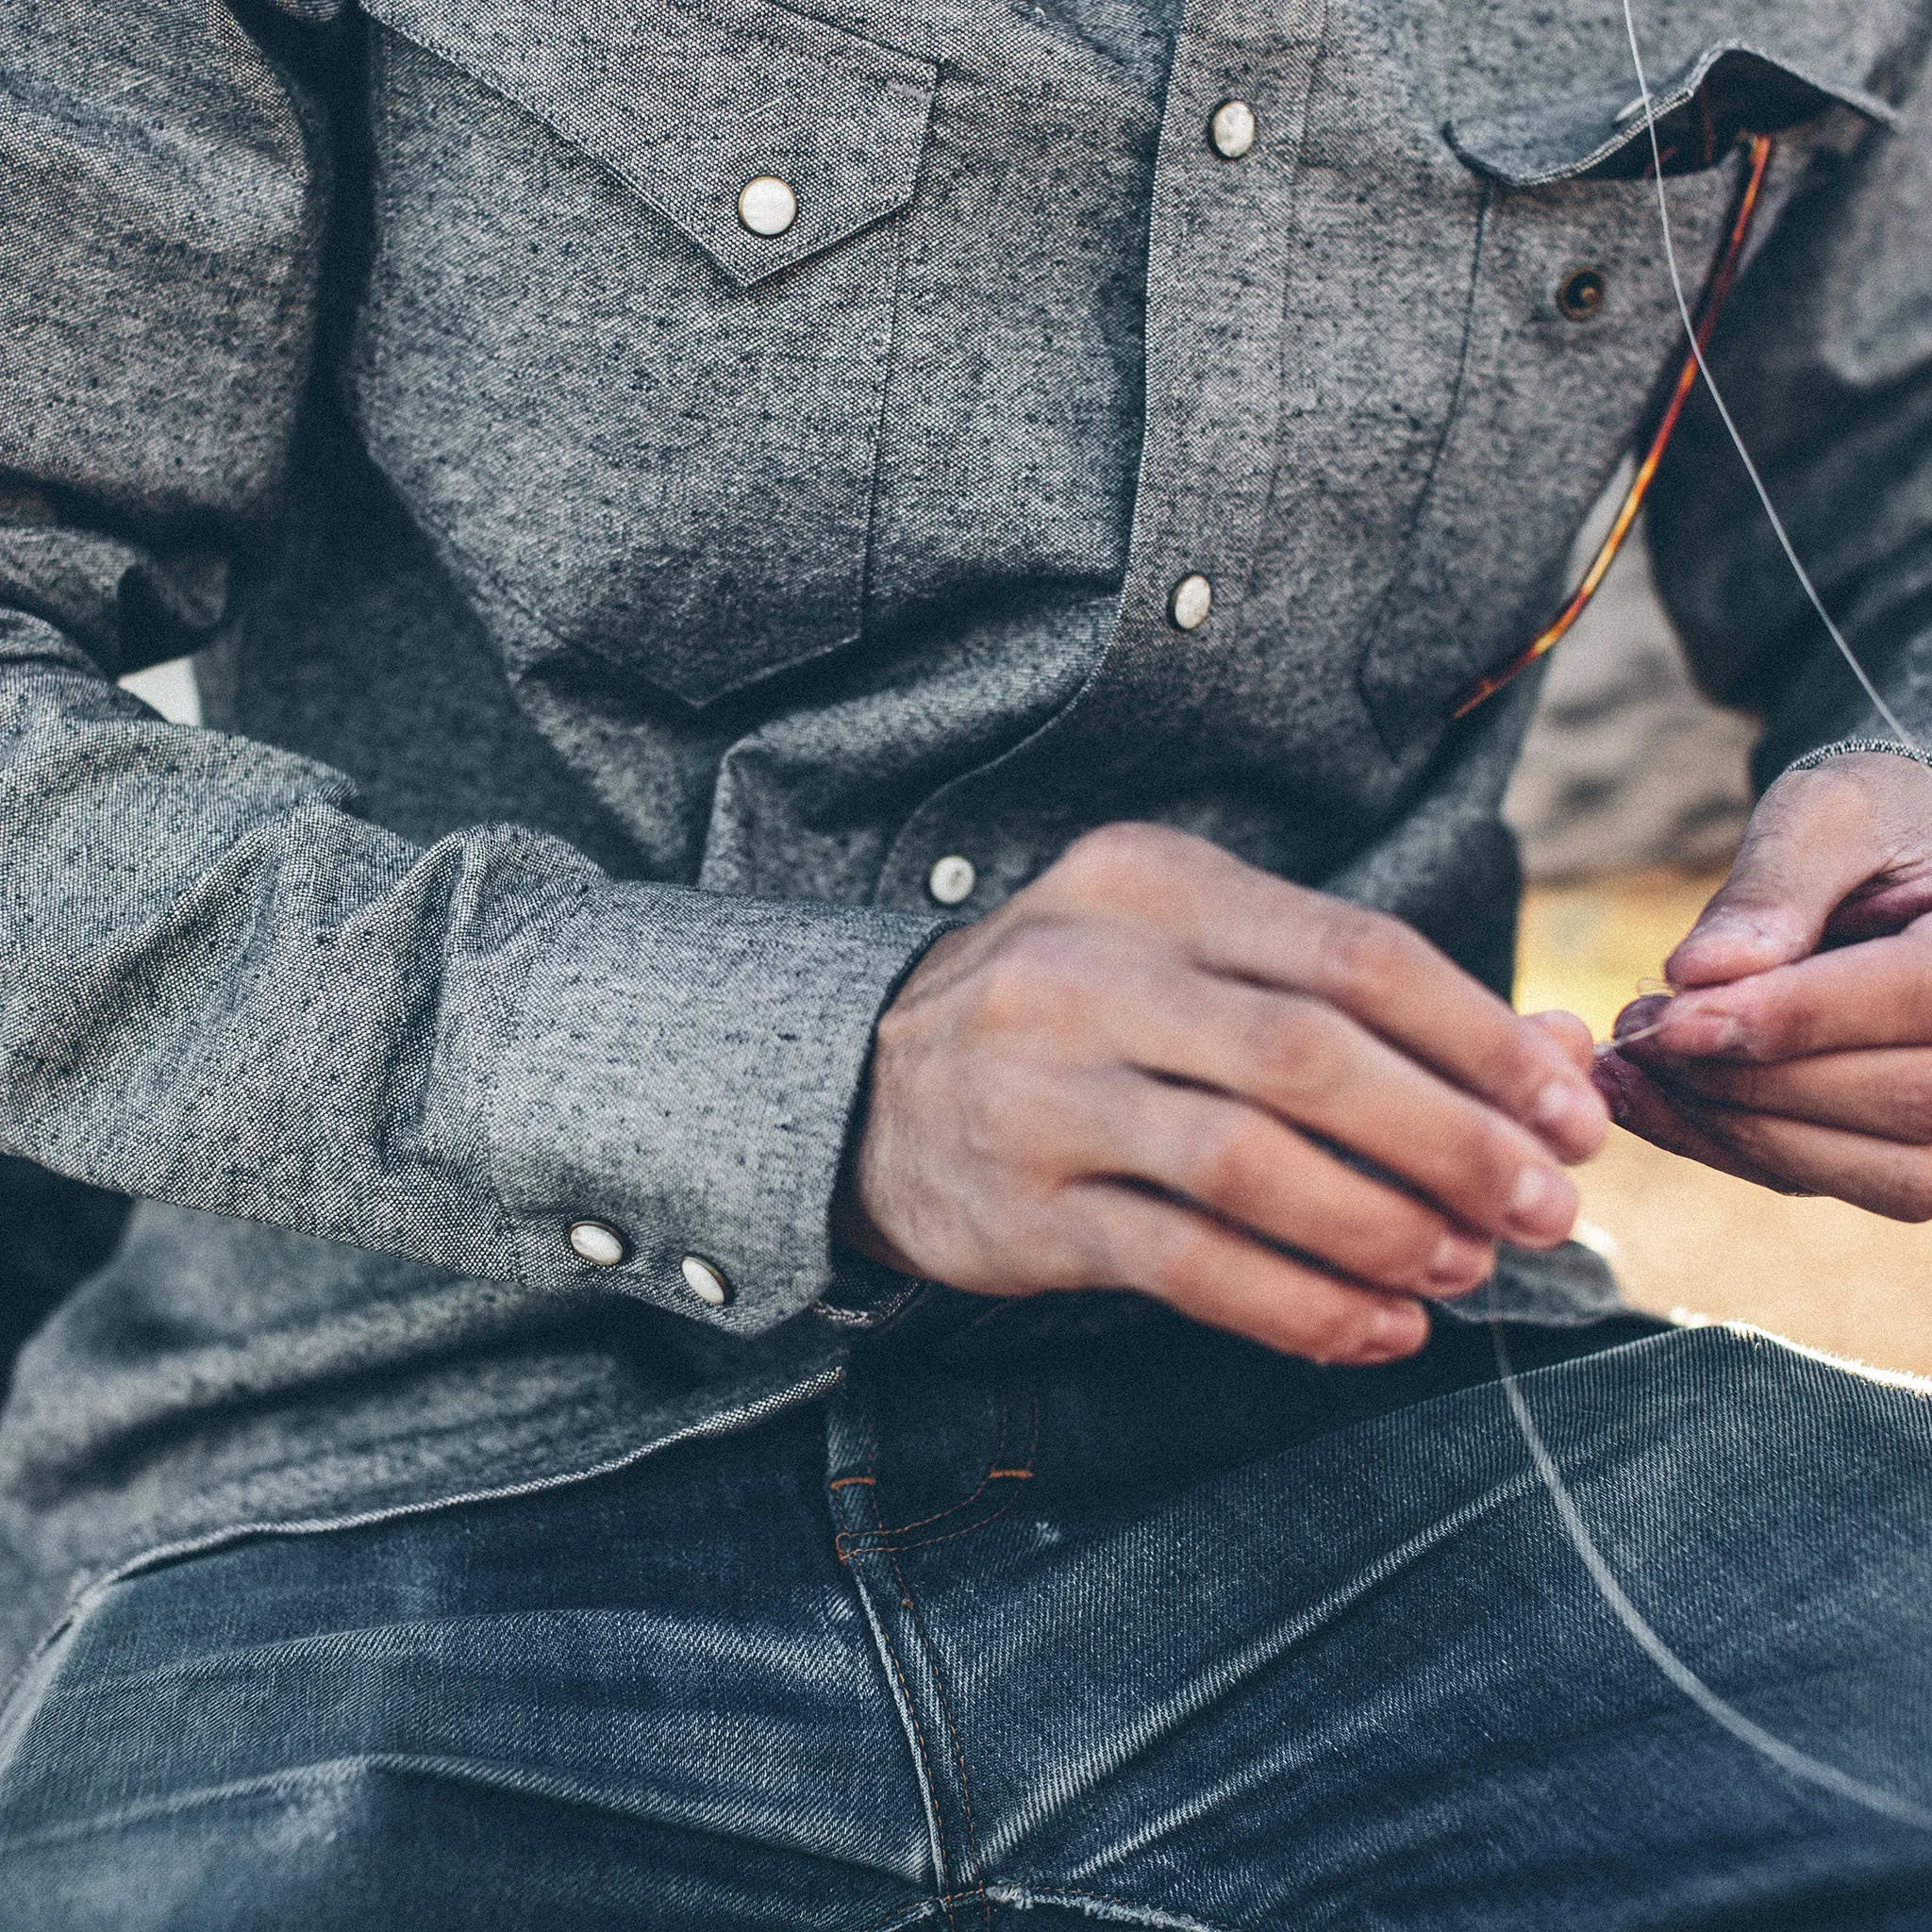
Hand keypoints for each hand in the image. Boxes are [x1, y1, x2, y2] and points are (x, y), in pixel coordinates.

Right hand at [836, 823, 1605, 1364]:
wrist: (869, 1085)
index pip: (1351, 951)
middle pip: (1310, 1056)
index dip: (1481, 1038)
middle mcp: (1087, 970)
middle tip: (1547, 1206)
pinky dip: (1300, 1306)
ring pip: (1248, 1164)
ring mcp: (1042, 1090)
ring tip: (1468, 1267)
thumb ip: (1361, 998)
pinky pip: (1185, 1264)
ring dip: (1383, 1226)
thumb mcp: (1195, 958)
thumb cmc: (1081, 1013)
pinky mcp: (1019, 1208)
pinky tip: (1379, 1329)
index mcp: (1150, 882)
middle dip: (1453, 1139)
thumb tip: (1559, 1055)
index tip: (1571, 1112)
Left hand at [1599, 752, 1931, 1217]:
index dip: (1793, 1019)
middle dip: (1749, 1076)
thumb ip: (1776, 886)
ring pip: (1872, 1168)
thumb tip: (1701, 971)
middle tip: (1639, 1031)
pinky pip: (1826, 1178)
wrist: (1898, 863)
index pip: (1920, 1001)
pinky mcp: (1914, 1155)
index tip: (1673, 1016)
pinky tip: (1647, 1098)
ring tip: (1633, 1065)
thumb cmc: (1871, 822)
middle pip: (1900, 1099)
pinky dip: (1727, 1146)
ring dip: (1732, 1126)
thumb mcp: (1828, 814)